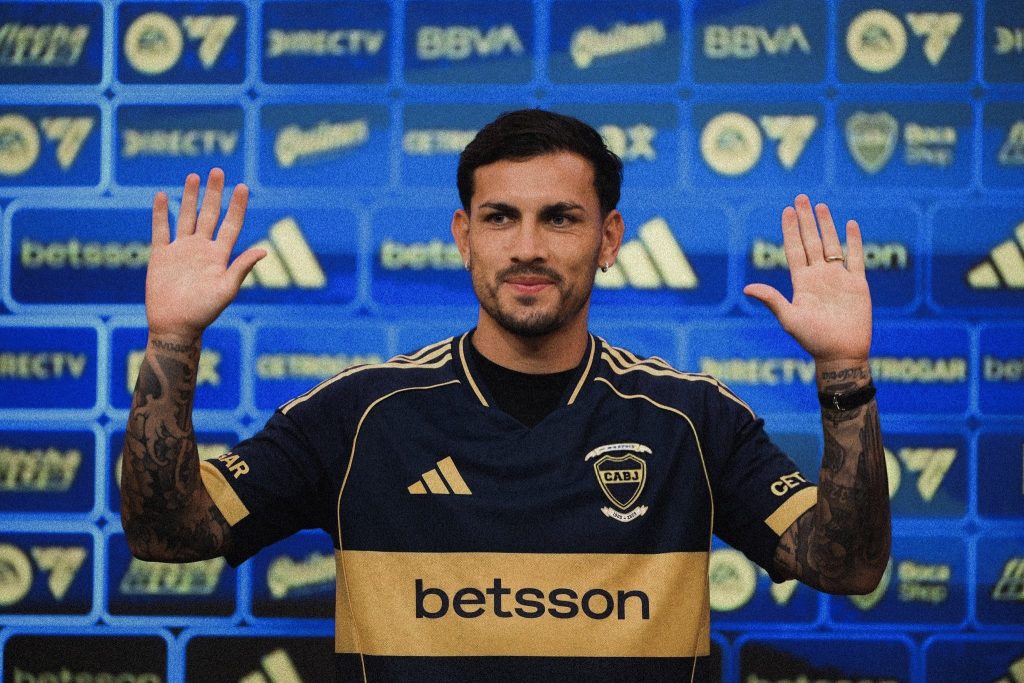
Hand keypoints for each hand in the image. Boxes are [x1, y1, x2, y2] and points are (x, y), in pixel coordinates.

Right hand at [146, 168, 264, 341]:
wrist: (175, 326)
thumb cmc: (204, 312)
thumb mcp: (226, 289)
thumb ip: (241, 268)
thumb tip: (264, 251)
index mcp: (219, 256)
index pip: (231, 224)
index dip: (237, 206)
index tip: (243, 186)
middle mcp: (201, 249)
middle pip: (209, 214)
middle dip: (213, 193)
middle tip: (217, 171)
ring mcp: (181, 251)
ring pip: (186, 217)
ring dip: (189, 197)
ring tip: (194, 176)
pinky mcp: (161, 256)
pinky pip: (160, 230)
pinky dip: (160, 213)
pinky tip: (161, 196)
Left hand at [743, 195, 870, 363]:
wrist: (840, 354)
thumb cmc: (813, 340)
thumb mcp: (789, 318)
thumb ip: (772, 300)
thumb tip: (747, 288)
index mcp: (801, 283)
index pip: (794, 249)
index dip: (790, 230)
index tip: (786, 211)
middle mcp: (818, 277)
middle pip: (811, 241)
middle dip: (805, 220)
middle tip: (801, 197)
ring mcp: (838, 279)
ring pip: (831, 245)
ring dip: (826, 225)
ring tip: (820, 206)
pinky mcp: (857, 285)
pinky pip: (855, 258)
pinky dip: (853, 241)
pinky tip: (850, 224)